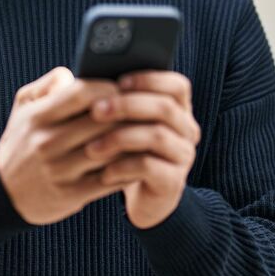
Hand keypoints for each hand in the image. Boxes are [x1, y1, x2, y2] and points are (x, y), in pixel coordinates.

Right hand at [0, 67, 139, 225]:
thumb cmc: (22, 140)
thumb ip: (48, 84)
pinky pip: (109, 179)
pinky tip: (140, 158)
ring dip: (133, 140)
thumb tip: (74, 74)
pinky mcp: (71, 195)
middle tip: (145, 107)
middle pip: (102, 121)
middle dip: (127, 112)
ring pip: (110, 150)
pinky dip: (129, 167)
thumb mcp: (23, 107)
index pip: (82, 93)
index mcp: (37, 117)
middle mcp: (47, 143)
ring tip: (147, 130)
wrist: (2, 193)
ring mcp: (59, 171)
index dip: (108, 87)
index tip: (122, 86)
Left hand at [83, 71, 198, 229]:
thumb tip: (87, 80)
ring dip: (120, 137)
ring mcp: (183, 156)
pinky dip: (122, 167)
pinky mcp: (173, 182)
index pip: (177, 85)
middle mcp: (187, 130)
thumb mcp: (126, 124)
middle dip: (127, 105)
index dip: (150, 80)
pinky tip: (103, 172)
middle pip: (165, 108)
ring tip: (91, 146)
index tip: (118, 82)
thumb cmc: (128, 150)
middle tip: (96, 110)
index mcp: (179, 109)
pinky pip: (149, 167)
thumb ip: (118, 101)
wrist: (143, 196)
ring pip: (157, 136)